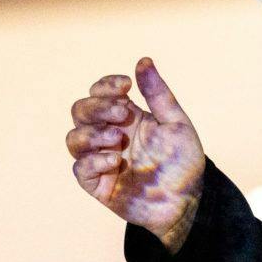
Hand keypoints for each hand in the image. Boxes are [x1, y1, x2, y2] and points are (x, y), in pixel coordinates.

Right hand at [65, 57, 205, 248]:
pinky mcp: (98, 184)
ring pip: (74, 138)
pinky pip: (80, 169)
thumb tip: (143, 60)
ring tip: (119, 140)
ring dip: (93, 134)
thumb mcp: (177, 124)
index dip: (105, 86)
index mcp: (127, 117)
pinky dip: (93, 161)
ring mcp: (101, 159)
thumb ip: (159, 95)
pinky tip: (116, 161)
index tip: (125, 86)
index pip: (100, 93)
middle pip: (80, 111)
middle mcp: (110, 135)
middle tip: (123, 115)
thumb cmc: (184, 162)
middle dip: (97, 108)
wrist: (187, 201)